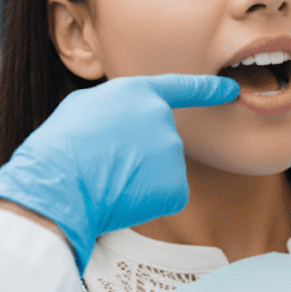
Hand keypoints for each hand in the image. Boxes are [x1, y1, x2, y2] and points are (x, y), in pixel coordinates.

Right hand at [0, 74, 239, 271]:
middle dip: (138, 156)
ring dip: (139, 179)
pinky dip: (146, 202)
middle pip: (160, 143)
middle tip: (104, 164)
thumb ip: (116, 107)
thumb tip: (125, 119)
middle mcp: (163, 119)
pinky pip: (164, 196)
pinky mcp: (176, 186)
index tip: (231, 89)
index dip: (208, 90)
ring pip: (161, 172)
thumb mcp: (83, 106)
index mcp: (138, 93)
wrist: (59, 183)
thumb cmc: (61, 146)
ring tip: (106, 180)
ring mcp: (172, 153)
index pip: (182, 89)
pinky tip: (120, 198)